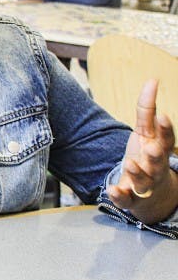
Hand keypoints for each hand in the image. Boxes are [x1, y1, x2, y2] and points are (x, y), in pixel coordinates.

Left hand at [106, 79, 177, 224]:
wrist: (151, 193)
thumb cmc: (148, 155)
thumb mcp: (147, 132)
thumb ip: (147, 109)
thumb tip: (152, 80)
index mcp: (160, 149)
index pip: (167, 139)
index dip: (166, 128)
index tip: (163, 116)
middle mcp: (155, 168)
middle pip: (158, 162)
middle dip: (156, 155)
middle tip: (152, 148)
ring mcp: (144, 184)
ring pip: (143, 181)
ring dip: (137, 173)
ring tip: (130, 164)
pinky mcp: (131, 198)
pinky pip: (126, 199)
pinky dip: (120, 196)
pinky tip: (113, 190)